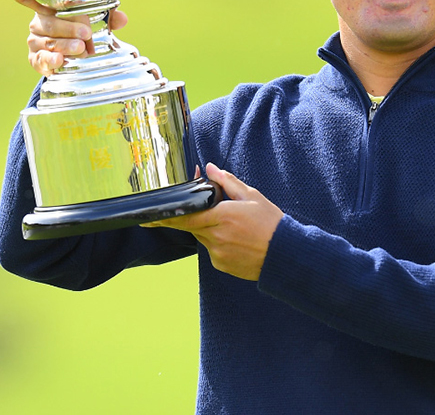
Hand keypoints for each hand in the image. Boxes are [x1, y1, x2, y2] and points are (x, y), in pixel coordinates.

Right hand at [7, 0, 128, 76]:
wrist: (73, 59)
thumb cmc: (81, 32)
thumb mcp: (95, 23)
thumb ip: (108, 18)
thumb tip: (122, 18)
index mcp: (49, 8)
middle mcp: (38, 23)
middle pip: (50, 23)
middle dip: (68, 28)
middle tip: (86, 33)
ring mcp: (35, 42)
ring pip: (49, 42)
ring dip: (65, 45)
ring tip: (81, 49)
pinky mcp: (35, 59)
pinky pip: (41, 60)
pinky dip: (51, 60)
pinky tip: (60, 60)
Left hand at [146, 163, 284, 280]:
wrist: (286, 255)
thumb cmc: (272, 224)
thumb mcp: (252, 196)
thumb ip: (227, 181)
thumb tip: (209, 168)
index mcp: (222, 216)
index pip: (184, 216)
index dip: (165, 216)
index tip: (148, 216)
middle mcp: (216, 237)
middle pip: (193, 225)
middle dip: (197, 217)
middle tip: (216, 212)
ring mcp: (217, 253)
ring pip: (202, 237)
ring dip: (210, 229)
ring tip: (236, 227)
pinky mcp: (221, 265)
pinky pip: (211, 250)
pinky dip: (218, 242)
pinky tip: (238, 240)